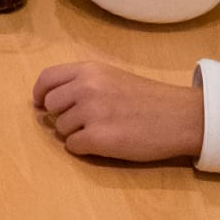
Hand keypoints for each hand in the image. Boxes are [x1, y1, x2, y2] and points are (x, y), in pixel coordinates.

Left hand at [32, 63, 204, 162]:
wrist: (180, 116)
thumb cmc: (147, 98)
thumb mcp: (111, 77)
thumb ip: (82, 82)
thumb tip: (49, 99)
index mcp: (88, 70)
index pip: (46, 79)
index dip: (39, 94)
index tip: (39, 105)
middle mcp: (86, 88)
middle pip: (49, 106)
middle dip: (61, 116)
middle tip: (82, 122)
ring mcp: (91, 113)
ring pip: (60, 129)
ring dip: (74, 134)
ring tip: (101, 131)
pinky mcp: (99, 139)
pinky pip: (72, 147)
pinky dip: (83, 149)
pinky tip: (103, 144)